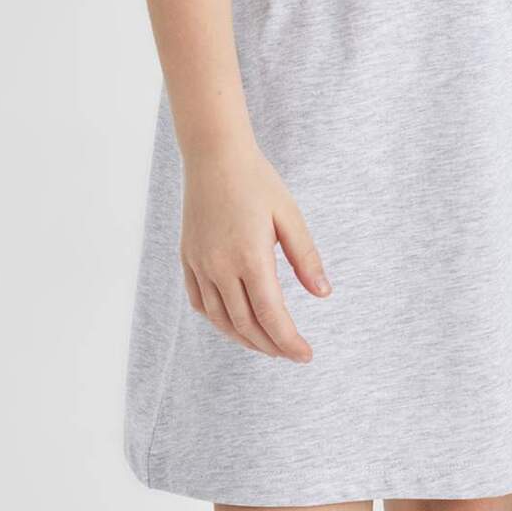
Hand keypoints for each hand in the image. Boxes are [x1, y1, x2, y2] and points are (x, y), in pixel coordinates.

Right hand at [180, 136, 332, 361]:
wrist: (214, 155)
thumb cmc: (257, 181)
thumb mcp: (289, 215)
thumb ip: (306, 257)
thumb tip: (324, 294)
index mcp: (250, 256)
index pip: (272, 316)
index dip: (289, 342)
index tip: (306, 355)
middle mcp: (220, 266)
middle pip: (246, 325)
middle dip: (271, 346)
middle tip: (292, 353)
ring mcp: (199, 264)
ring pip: (221, 320)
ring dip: (246, 339)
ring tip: (268, 345)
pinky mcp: (187, 259)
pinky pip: (200, 303)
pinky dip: (218, 322)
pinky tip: (235, 324)